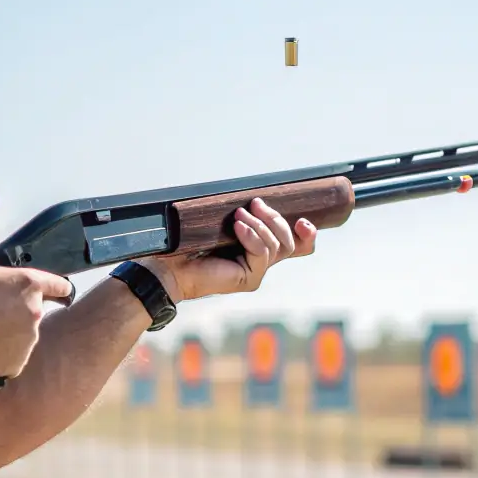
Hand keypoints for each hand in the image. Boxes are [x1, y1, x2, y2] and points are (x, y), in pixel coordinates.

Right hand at [0, 245, 73, 378]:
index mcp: (29, 285)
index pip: (60, 285)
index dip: (55, 286)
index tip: (49, 290)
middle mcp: (36, 313)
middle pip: (34, 309)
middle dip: (17, 308)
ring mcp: (29, 340)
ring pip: (23, 333)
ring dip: (9, 330)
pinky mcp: (18, 363)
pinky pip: (12, 354)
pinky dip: (1, 351)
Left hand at [140, 197, 317, 301]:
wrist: (170, 266)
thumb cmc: (191, 242)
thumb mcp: (224, 222)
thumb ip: (245, 215)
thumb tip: (260, 199)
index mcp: (259, 250)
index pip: (297, 247)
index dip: (307, 235)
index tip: (304, 221)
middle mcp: (261, 263)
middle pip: (290, 242)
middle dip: (276, 219)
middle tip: (255, 204)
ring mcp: (256, 273)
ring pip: (277, 246)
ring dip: (260, 225)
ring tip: (239, 215)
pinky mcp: (248, 279)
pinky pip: (262, 253)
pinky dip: (251, 236)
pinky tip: (237, 227)